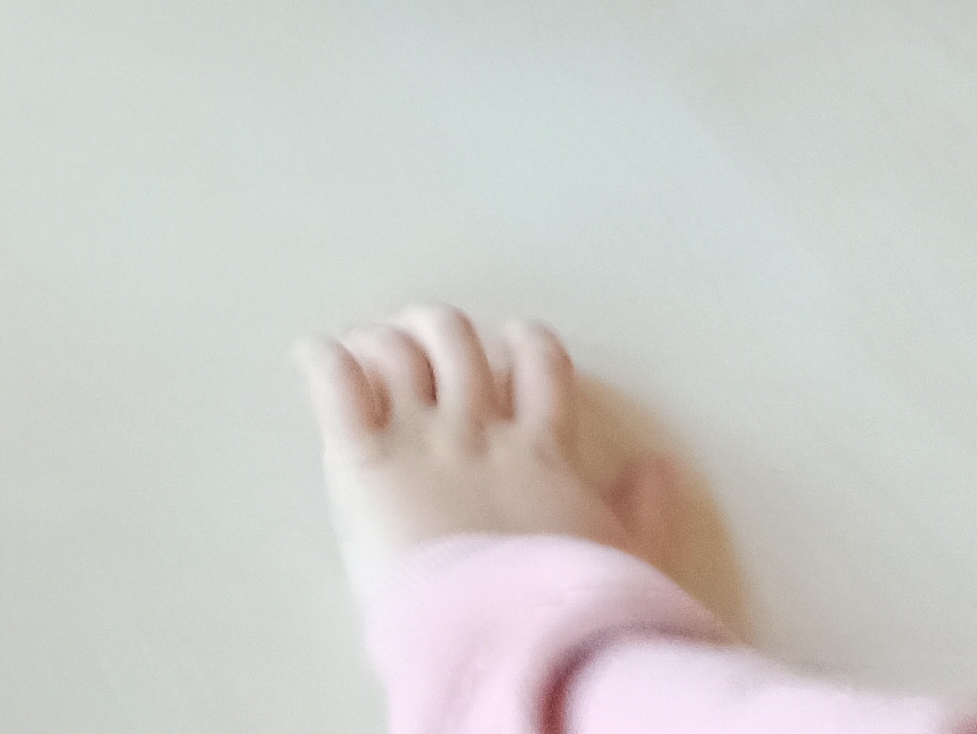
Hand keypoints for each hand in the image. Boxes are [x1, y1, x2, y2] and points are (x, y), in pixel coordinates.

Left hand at [301, 309, 676, 611]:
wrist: (507, 644)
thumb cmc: (568, 615)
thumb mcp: (627, 565)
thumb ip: (644, 513)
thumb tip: (662, 465)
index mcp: (542, 451)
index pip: (539, 361)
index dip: (520, 343)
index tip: (505, 349)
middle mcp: (478, 429)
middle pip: (454, 338)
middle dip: (433, 332)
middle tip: (418, 353)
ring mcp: (419, 439)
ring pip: (396, 347)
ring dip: (377, 342)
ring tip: (365, 356)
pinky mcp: (364, 460)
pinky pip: (334, 381)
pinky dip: (321, 359)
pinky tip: (314, 359)